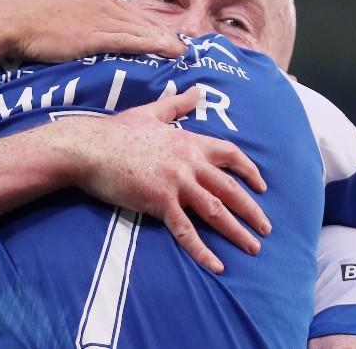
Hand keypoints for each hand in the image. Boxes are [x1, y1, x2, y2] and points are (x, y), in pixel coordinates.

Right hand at [0, 0, 185, 61]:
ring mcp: (101, 19)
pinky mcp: (94, 35)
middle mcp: (105, 4)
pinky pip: (130, 40)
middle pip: (144, 20)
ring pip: (142, 29)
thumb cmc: (33, 20)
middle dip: (165, 33)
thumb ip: (83, 17)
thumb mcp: (64, 10)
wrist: (14, 22)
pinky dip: (150, 45)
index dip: (153, 26)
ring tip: (182, 53)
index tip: (168, 38)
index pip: (134, 12)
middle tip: (185, 48)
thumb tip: (89, 29)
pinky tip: (165, 52)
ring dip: (164, 41)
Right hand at [50, 88, 269, 272]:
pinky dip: (202, 250)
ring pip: (215, 211)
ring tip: (253, 248)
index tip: (262, 186)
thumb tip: (197, 89)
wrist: (89, 147)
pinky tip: (216, 265)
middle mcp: (188, 162)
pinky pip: (186, 230)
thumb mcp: (150, 112)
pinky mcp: (159, 202)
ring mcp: (175, 182)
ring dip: (237, 231)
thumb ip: (176, 104)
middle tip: (266, 228)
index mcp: (188, 141)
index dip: (249, 171)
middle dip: (251, 210)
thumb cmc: (115, 131)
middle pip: (230, 188)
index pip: (230, 154)